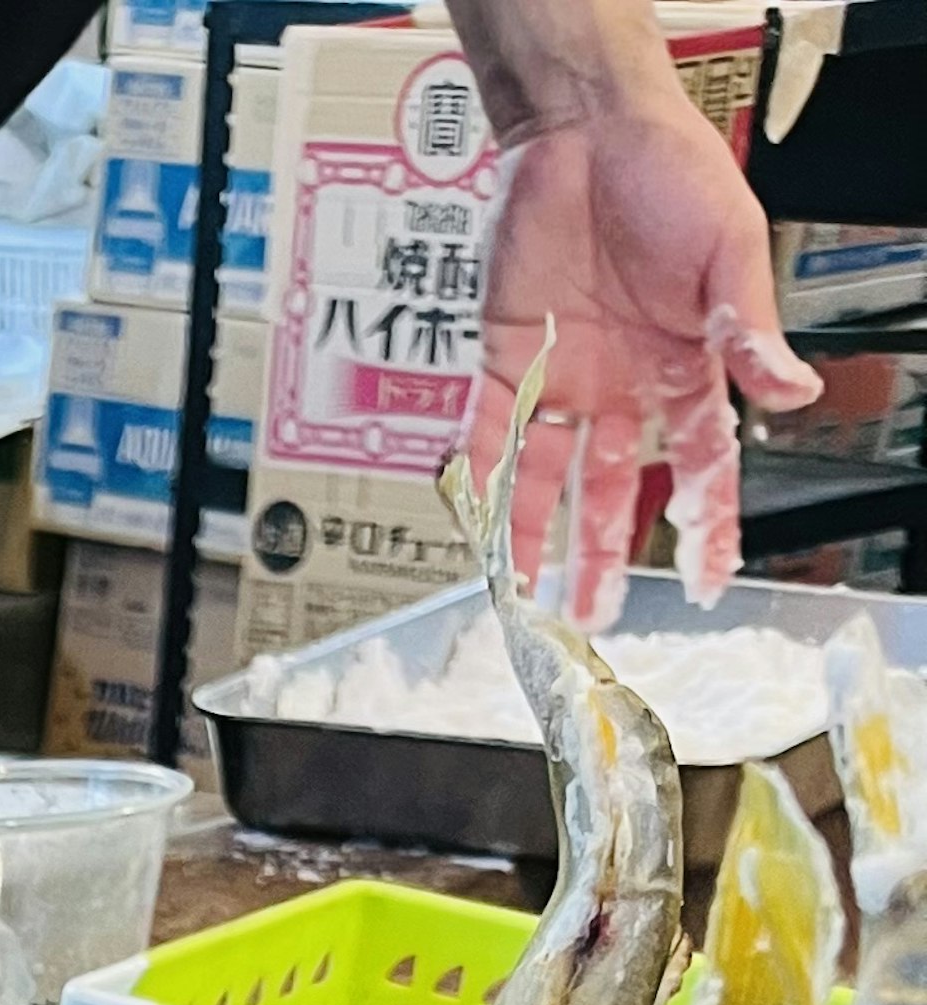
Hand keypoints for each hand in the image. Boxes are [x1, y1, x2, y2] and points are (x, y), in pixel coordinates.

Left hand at [469, 88, 819, 616]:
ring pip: (547, 478)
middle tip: (595, 615)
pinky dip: (477, 480)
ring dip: (538, 540)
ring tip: (531, 600)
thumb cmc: (670, 171)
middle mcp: (622, 383)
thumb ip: (750, 329)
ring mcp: (562, 374)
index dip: (704, 522)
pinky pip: (485, 432)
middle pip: (614, 488)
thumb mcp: (730, 251)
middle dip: (606, 554)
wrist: (589, 125)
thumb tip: (792, 392)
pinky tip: (475, 530)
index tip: (702, 577)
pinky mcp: (506, 356)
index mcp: (685, 364)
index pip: (701, 462)